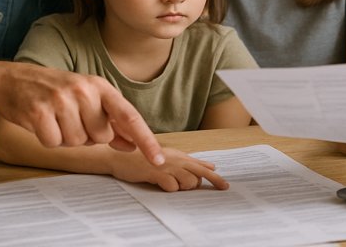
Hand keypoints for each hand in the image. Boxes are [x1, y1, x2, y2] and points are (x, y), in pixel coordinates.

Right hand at [0, 62, 163, 164]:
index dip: (145, 139)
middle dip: (87, 135)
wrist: (12, 80)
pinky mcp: (40, 112)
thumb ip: (110, 121)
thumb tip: (132, 143)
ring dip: (66, 137)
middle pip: (101, 137)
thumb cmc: (54, 91)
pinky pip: (54, 143)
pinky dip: (48, 139)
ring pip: (78, 142)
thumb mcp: (86, 99)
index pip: (129, 116)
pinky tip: (42, 122)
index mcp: (100, 86)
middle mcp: (84, 90)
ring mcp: (61, 100)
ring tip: (55, 118)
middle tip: (70, 118)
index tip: (157, 159)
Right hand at [110, 147, 229, 191]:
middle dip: (205, 184)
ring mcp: (165, 166)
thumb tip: (211, 166)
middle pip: (199, 174)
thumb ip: (190, 163)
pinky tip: (162, 185)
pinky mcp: (154, 172)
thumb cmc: (144, 159)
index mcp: (179, 156)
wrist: (120, 156)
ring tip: (173, 184)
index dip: (215, 178)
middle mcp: (175, 160)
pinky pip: (171, 185)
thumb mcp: (169, 158)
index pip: (202, 167)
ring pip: (188, 181)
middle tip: (208, 188)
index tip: (225, 187)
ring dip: (184, 187)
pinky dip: (170, 189)